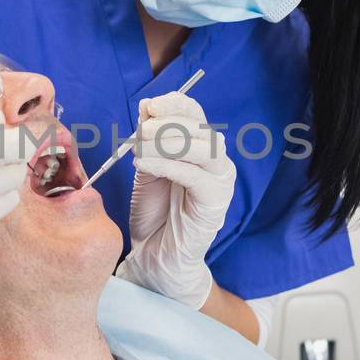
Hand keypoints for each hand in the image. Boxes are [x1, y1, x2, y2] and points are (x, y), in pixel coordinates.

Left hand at [114, 91, 236, 307]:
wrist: (155, 255)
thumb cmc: (153, 212)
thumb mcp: (146, 167)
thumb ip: (148, 140)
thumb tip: (147, 105)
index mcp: (199, 146)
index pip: (194, 114)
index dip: (174, 104)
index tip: (149, 105)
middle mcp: (215, 159)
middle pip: (199, 127)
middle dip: (167, 124)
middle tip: (140, 131)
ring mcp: (220, 180)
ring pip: (203, 147)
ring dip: (167, 142)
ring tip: (139, 148)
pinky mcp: (216, 201)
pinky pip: (195, 175)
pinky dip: (168, 165)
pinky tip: (144, 163)